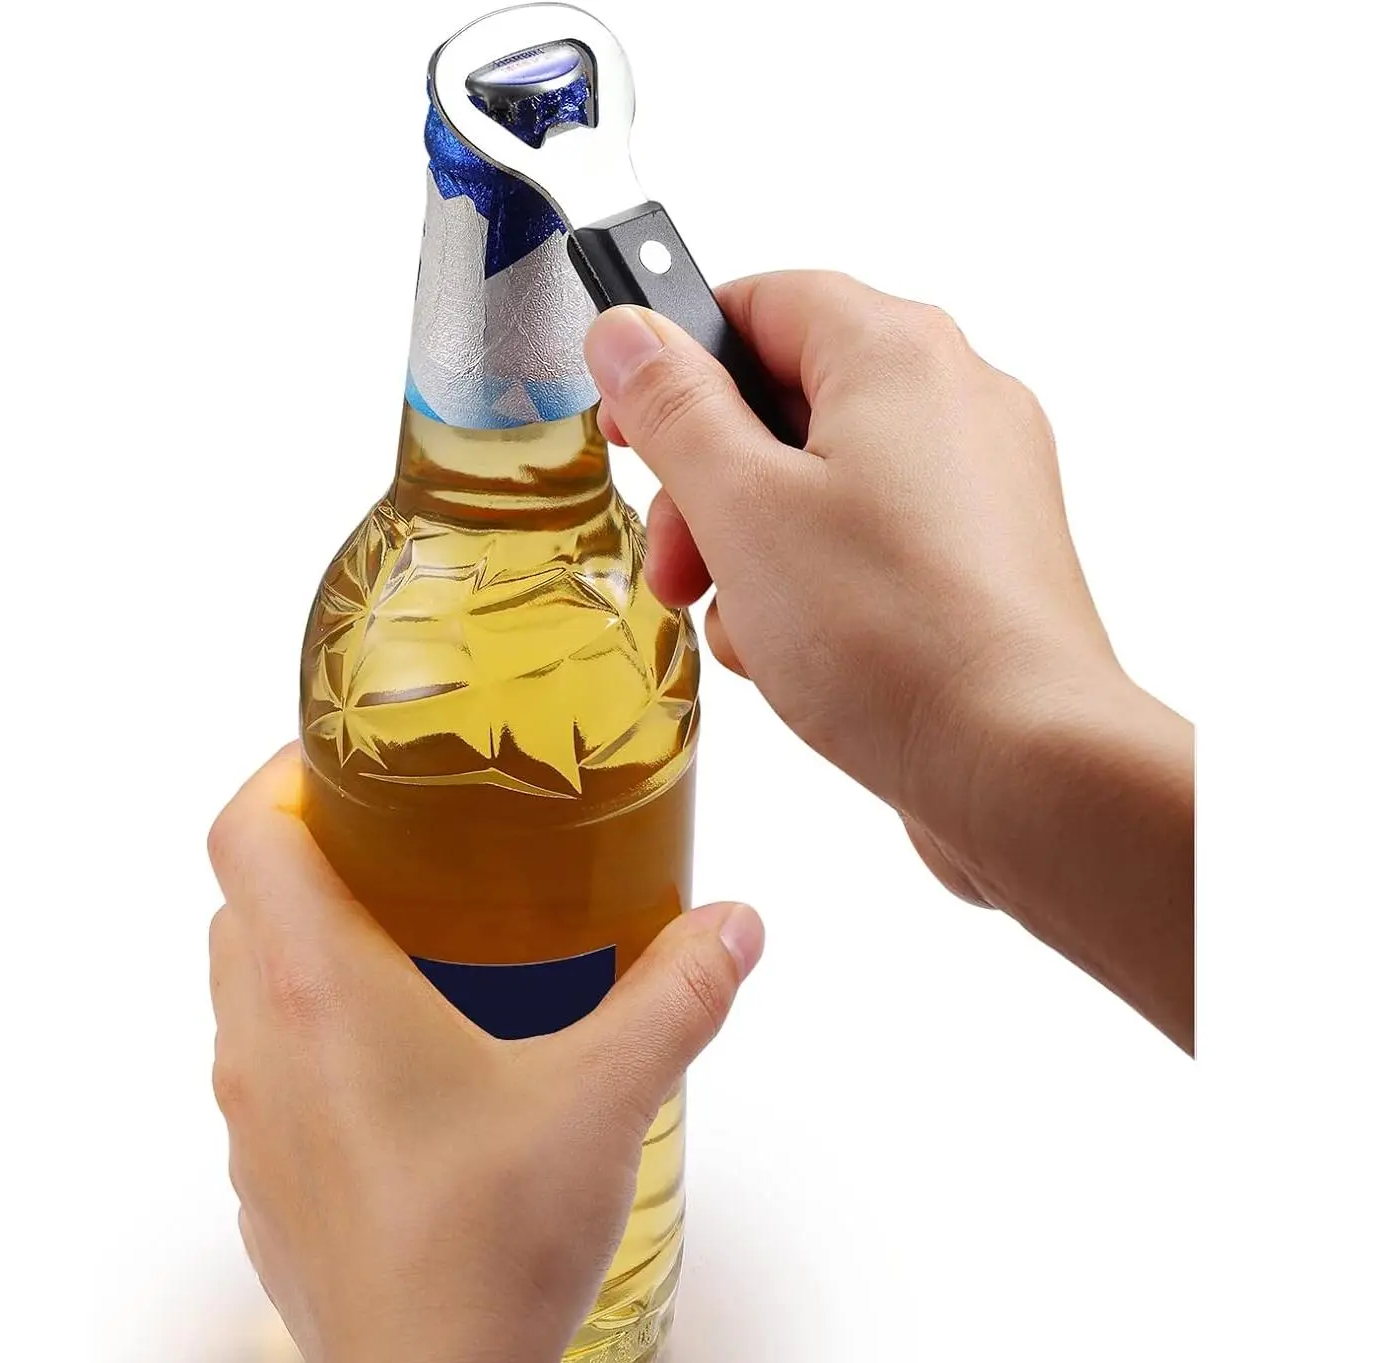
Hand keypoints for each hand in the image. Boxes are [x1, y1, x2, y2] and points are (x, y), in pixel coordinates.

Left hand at [207, 747, 763, 1362]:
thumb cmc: (490, 1244)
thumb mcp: (605, 1093)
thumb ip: (677, 994)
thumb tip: (733, 926)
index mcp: (317, 985)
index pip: (242, 829)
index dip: (282, 774)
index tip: (351, 765)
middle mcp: (259, 1040)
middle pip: (243, 900)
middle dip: (311, 856)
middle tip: (408, 847)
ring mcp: (250, 1119)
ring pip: (246, 987)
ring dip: (307, 949)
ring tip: (418, 949)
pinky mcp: (264, 1182)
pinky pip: (266, 1072)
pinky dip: (311, 1037)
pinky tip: (408, 1071)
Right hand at [584, 275, 1191, 1047]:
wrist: (1025, 769)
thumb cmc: (898, 639)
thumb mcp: (742, 508)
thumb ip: (674, 409)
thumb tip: (629, 334)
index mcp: (897, 353)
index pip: (758, 301)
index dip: (676, 364)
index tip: (632, 429)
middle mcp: (955, 400)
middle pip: (786, 402)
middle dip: (710, 488)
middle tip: (680, 563)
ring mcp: (979, 485)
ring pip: (822, 485)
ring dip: (756, 551)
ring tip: (748, 628)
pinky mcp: (983, 563)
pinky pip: (871, 544)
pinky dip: (817, 587)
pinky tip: (798, 658)